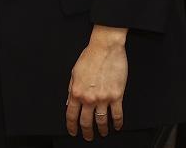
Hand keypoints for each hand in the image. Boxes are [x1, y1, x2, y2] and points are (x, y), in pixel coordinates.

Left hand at [65, 25, 128, 140]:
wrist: (105, 48)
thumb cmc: (90, 57)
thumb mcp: (74, 73)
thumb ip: (71, 89)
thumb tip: (68, 102)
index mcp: (76, 92)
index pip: (71, 115)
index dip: (71, 126)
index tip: (73, 131)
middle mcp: (89, 98)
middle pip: (86, 122)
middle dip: (86, 132)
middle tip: (88, 137)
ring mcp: (103, 98)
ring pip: (101, 121)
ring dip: (102, 130)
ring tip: (102, 133)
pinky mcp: (116, 96)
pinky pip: (117, 114)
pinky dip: (117, 123)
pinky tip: (116, 126)